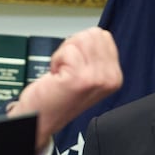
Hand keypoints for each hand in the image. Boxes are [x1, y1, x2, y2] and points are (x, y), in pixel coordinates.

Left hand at [6, 27, 121, 152]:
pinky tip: (56, 77)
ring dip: (64, 53)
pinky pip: (68, 51)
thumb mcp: (86, 75)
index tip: (74, 65)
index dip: (81, 46)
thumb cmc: (56, 97)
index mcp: (114, 75)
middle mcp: (110, 78)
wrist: (39, 120)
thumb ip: (95, 55)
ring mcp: (97, 79)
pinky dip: (56, 60)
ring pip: (81, 39)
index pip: (103, 36)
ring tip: (62, 73)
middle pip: (92, 34)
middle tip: (66, 69)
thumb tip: (94, 34)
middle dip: (73, 47)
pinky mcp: (80, 79)